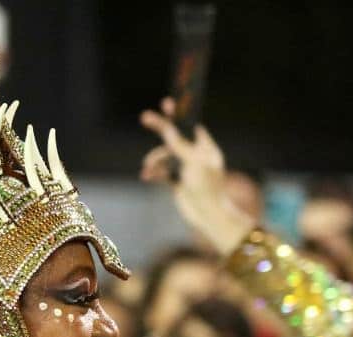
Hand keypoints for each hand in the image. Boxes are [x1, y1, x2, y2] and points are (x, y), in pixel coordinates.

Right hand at [139, 97, 255, 255]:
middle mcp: (196, 156)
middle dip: (160, 129)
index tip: (167, 104)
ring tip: (148, 166)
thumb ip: (180, 145)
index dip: (178, 116)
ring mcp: (186, 169)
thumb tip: (168, 129)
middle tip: (145, 117)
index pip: (190, 127)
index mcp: (206, 148)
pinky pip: (162, 172)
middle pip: (175, 138)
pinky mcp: (178, 182)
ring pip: (165, 156)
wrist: (207, 216)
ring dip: (155, 159)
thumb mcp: (194, 163)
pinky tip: (146, 175)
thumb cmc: (207, 188)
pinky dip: (154, 172)